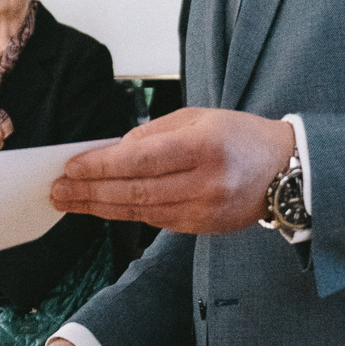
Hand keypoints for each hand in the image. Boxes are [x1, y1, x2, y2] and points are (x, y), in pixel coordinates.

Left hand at [49, 108, 291, 233]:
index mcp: (204, 146)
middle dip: (90, 191)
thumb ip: (154, 134)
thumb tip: (113, 153)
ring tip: (70, 201)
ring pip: (141, 211)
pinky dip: (128, 213)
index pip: (140, 160)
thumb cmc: (240, 136)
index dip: (101, 166)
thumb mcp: (199, 118)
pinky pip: (156, 221)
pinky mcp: (204, 227)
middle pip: (135, 191)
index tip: (71, 166)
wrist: (287, 171)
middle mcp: (205, 182)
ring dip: (101, 206)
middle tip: (57, 190)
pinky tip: (104, 207)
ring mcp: (205, 209)